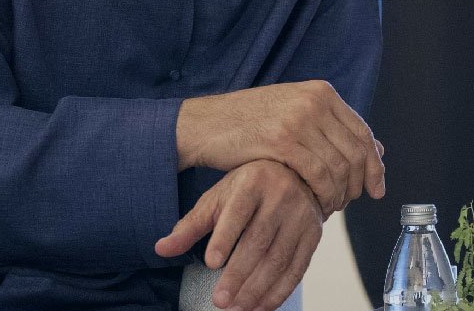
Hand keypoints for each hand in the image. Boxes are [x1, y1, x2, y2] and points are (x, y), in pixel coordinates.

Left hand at [155, 159, 324, 310]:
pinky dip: (279, 291)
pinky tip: (261, 307)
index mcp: (253, 182)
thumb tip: (160, 249)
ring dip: (258, 288)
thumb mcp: (217, 199)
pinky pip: (298, 268)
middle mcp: (281, 196)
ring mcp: (300, 216)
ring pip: (279, 258)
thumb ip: (190, 226)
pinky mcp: (313, 235)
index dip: (226, 238)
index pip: (239, 211)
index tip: (211, 263)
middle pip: (259, 240)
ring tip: (236, 308)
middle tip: (220, 301)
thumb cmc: (247, 188)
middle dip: (239, 274)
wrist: (295, 175)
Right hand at [176, 80, 385, 213]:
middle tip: (351, 203)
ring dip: (339, 193)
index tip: (378, 188)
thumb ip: (333, 127)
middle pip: (355, 151)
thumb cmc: (250, 122)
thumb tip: (378, 147)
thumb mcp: (295, 113)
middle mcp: (315, 101)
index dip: (374, 164)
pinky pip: (317, 175)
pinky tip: (316, 205)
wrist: (206, 123)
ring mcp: (299, 119)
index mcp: (321, 91)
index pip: (363, 132)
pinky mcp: (282, 140)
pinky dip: (322, 195)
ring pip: (338, 166)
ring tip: (331, 206)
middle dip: (359, 183)